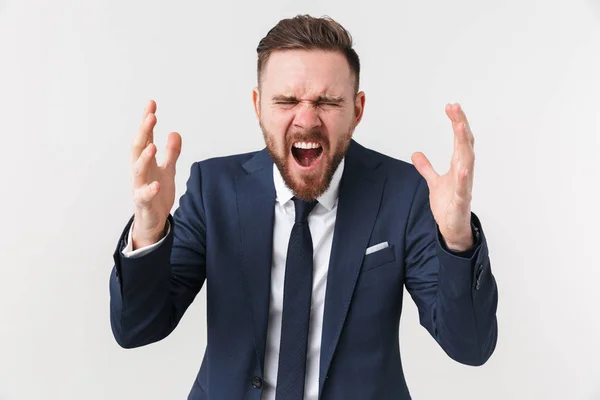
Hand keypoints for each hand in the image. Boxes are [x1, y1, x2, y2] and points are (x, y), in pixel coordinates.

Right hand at [131, 100, 181, 248]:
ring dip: (144, 157)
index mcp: (145, 162)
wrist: (152, 221)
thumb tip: (175, 132)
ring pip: (137, 170)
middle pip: (138, 148)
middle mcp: (139, 172)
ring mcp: (139, 187)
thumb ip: (171, 153)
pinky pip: (144, 196)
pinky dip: (149, 190)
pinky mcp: (143, 203)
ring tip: (151, 145)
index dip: (147, 121)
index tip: (151, 104)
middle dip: (143, 132)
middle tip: (150, 117)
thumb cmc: (157, 194)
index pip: (145, 137)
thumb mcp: (168, 170)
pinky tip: (156, 184)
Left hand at [411, 103, 474, 250]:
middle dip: (460, 124)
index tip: (451, 107)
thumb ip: (426, 167)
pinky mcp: (461, 200)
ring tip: (460, 127)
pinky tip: (462, 168)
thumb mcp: (434, 182)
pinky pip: (463, 187)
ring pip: (467, 160)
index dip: (457, 122)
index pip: (459, 139)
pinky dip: (463, 177)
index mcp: (459, 165)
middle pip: (464, 144)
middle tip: (455, 107)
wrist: (453, 228)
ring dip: (464, 144)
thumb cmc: (449, 204)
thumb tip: (416, 154)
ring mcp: (464, 185)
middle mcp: (464, 172)